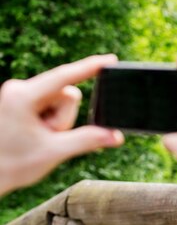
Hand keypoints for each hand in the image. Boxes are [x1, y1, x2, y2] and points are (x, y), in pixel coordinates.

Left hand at [0, 55, 123, 196]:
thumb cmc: (12, 165)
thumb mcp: (55, 152)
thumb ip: (87, 140)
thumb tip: (116, 136)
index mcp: (22, 96)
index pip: (64, 77)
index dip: (89, 67)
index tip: (110, 59)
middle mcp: (19, 88)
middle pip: (67, 94)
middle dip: (65, 118)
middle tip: (48, 137)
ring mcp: (19, 93)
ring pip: (61, 101)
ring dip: (58, 122)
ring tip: (38, 138)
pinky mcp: (21, 100)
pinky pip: (51, 104)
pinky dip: (51, 120)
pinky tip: (35, 134)